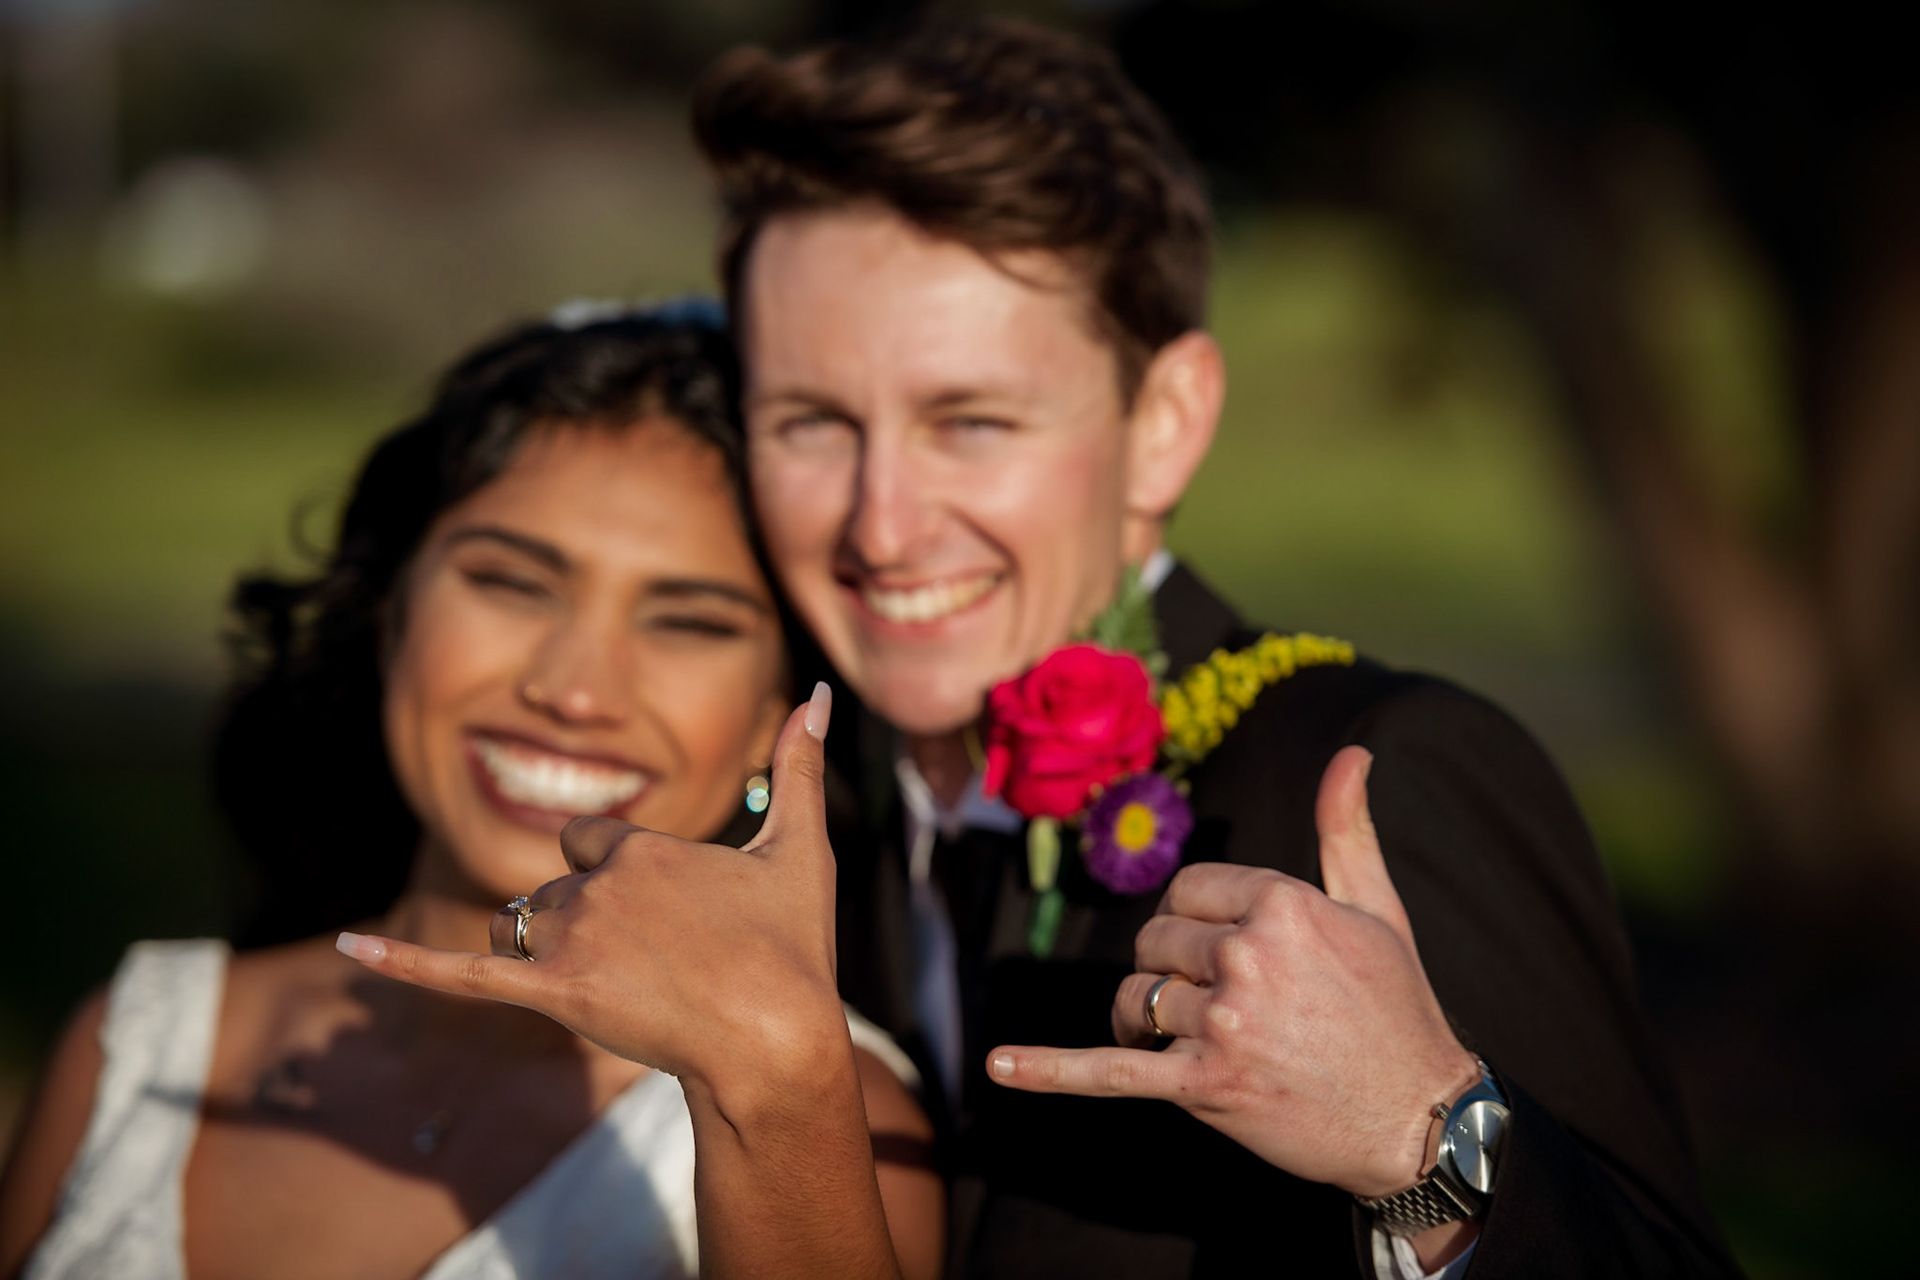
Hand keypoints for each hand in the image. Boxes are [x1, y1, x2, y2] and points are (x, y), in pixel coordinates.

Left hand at [337, 683, 845, 1096]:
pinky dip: (400, 958)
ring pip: (522, 923)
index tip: (670, 915)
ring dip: (546, 944)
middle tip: (653, 963)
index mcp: (645, 847)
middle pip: (558, 883)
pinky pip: (459, 971)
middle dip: (586, 912)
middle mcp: (600, 883)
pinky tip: (347, 944)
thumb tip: (824, 694)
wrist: (777, 1039)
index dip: (619, 872)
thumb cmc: (794, 950)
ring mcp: (572, 939)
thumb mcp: (801, 852)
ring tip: (617, 986)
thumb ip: (799, 768)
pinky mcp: (549, 994)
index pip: (593, 837)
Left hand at [986, 746, 1480, 1197]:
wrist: (1420, 1120)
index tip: (1234, 951)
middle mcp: (1247, 955)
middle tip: (1224, 1005)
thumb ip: (1346, 828)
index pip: (1187, 890)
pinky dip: (1052, 1070)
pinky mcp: (1206, 1086)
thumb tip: (1352, 754)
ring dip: (1147, 1020)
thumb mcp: (1378, 908)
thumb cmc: (1398, 1008)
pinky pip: (1112, 1071)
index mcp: (1281, 902)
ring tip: (1189, 1044)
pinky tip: (1000, 1067)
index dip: (1200, 920)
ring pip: (1136, 1000)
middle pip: (1156, 942)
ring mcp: (1223, 1023)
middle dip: (1175, 970)